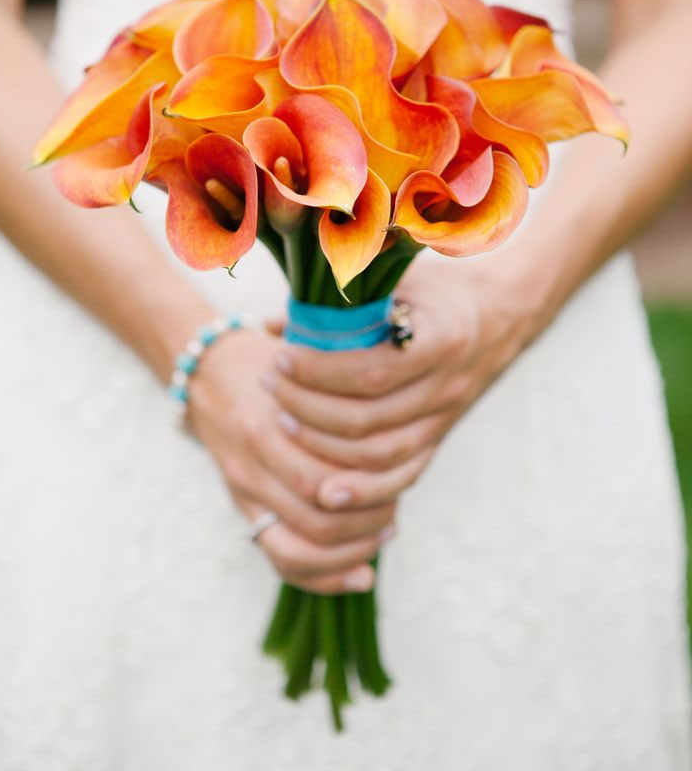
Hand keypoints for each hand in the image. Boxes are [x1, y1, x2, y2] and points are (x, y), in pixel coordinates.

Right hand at [186, 326, 395, 593]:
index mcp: (269, 423)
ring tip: (382, 536)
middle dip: (366, 523)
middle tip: (395, 513)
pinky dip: (324, 576)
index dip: (370, 488)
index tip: (402, 479)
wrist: (210, 374)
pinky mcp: (244, 510)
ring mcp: (245, 491)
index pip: (325, 477)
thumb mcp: (310, 367)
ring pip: (299, 549)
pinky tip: (361, 574)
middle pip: (316, 517)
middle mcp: (253, 463)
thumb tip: (403, 438)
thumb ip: (346, 397)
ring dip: (350, 552)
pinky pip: (281, 559)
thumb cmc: (277, 365)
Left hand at [266, 253, 537, 509]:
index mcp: (441, 339)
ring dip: (321, 445)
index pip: (373, 372)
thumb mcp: (398, 279)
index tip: (282, 357)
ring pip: (378, 454)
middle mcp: (446, 386)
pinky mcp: (437, 441)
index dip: (319, 372)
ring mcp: (444, 419)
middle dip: (307, 407)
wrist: (498, 317)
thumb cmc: (434, 292)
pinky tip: (323, 491)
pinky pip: (399, 478)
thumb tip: (277, 323)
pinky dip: (360, 490)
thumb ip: (344, 299)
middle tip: (270, 385)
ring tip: (282, 419)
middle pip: (368, 419)